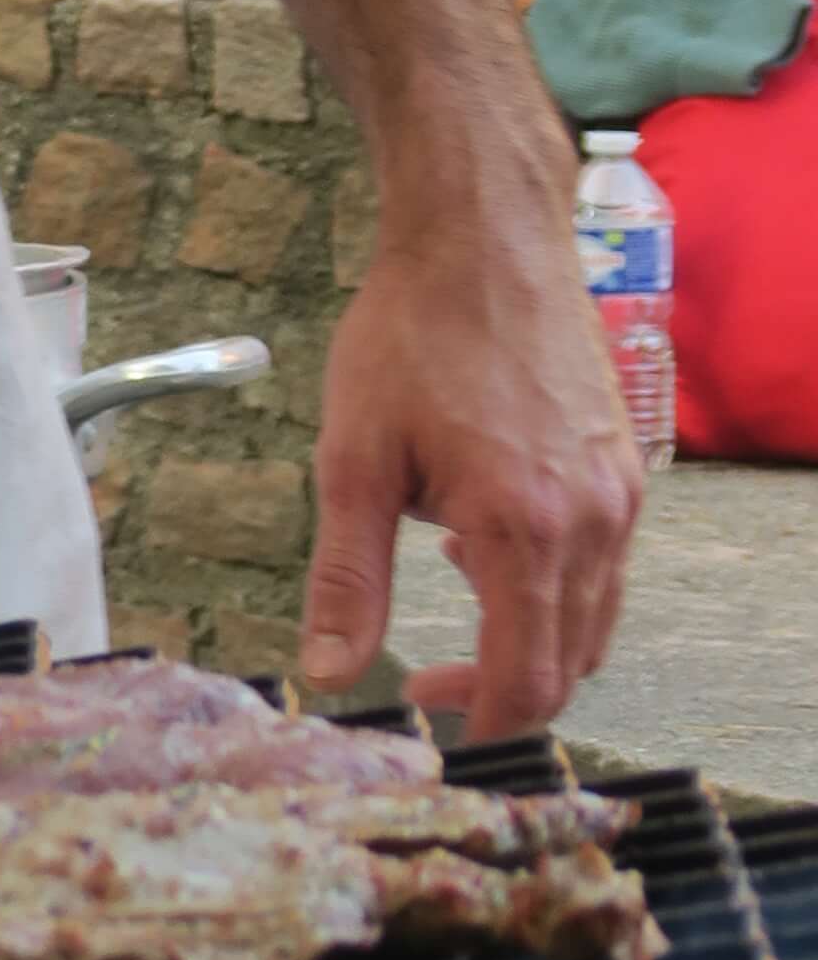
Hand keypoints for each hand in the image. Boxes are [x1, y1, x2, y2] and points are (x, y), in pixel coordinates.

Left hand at [296, 198, 642, 743]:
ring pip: (595, 621)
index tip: (420, 711)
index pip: (522, 683)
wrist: (484, 238)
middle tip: (428, 679)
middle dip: (500, 691)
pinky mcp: (626, 467)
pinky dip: (558, 584)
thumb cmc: (412, 334)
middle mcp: (592, 523)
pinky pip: (607, 565)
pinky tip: (488, 540)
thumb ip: (348, 578)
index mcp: (524, 533)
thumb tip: (333, 671)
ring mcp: (620, 495)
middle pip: (568, 666)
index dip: (472, 721)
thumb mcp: (353, 459)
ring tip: (454, 593)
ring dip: (532, 638)